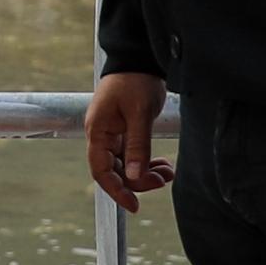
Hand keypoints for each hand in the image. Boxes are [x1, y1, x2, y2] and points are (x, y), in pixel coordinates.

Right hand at [88, 70, 171, 205]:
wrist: (139, 59)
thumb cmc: (136, 80)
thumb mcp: (139, 113)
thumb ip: (137, 146)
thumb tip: (134, 177)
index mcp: (98, 131)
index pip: (101, 170)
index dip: (116, 191)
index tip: (134, 205)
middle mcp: (101, 135)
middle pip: (114, 171)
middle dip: (138, 181)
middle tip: (163, 180)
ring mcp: (112, 134)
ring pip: (125, 165)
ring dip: (145, 173)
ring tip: (168, 172)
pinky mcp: (124, 132)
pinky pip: (132, 156)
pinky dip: (147, 163)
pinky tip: (163, 164)